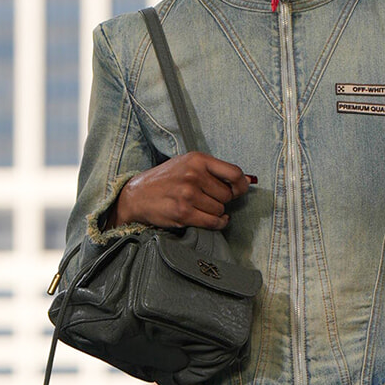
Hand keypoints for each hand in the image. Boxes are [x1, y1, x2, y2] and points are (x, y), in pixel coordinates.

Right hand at [109, 154, 255, 232]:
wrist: (137, 195)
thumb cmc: (165, 180)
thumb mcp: (187, 164)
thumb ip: (214, 170)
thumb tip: (247, 180)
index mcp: (197, 160)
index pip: (234, 173)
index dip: (241, 185)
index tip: (239, 190)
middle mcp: (193, 175)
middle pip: (227, 195)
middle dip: (222, 200)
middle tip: (209, 199)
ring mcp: (188, 195)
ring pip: (220, 210)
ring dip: (215, 212)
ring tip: (202, 207)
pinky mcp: (183, 213)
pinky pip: (213, 222)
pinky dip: (217, 223)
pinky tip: (213, 220)